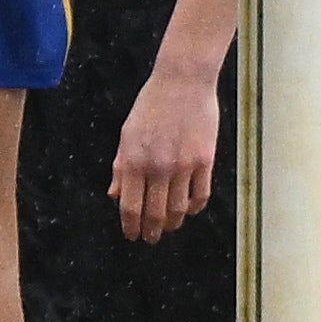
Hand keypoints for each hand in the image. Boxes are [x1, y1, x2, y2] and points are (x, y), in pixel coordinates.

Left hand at [114, 59, 223, 242]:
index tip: (132, 236)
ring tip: (170, 227)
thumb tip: (115, 195)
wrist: (182, 83)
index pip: (130, 206)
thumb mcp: (127, 135)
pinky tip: (190, 210)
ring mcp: (183, 165)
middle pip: (155, 213)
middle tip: (151, 239)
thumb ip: (122, 167)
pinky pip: (201, 195)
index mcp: (133, 160)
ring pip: (179, 208)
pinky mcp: (205, 161)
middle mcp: (158, 167)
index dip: (130, 226)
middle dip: (152, 231)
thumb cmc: (150, 106)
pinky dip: (195, 208)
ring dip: (174, 223)